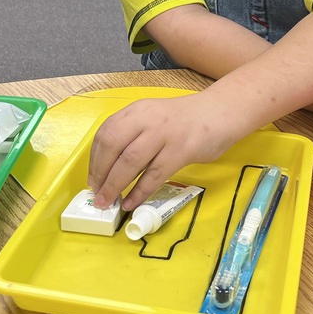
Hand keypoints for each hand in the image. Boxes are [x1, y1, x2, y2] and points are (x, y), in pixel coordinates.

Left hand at [87, 94, 245, 210]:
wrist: (219, 112)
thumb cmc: (184, 120)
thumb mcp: (153, 117)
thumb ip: (133, 135)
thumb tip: (109, 168)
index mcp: (137, 111)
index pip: (106, 133)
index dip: (95, 159)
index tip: (93, 178)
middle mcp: (147, 119)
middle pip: (113, 146)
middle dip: (101, 173)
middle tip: (98, 194)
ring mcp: (164, 134)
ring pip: (131, 161)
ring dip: (115, 185)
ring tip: (109, 202)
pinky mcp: (181, 150)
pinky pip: (154, 174)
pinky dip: (140, 191)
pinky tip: (132, 202)